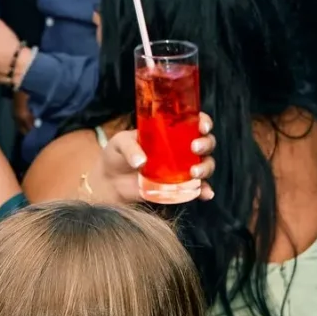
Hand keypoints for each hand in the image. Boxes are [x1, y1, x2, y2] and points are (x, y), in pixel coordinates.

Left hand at [87, 116, 214, 206]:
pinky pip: (197, 189)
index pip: (194, 122)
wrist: (110, 181)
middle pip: (206, 143)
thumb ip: (130, 148)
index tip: (202, 125)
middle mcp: (181, 148)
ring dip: (206, 167)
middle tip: (194, 148)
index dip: (204, 121)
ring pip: (206, 164)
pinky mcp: (179, 186)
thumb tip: (141, 161)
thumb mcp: (120, 143)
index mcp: (171, 131)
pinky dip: (204, 191)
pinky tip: (206, 194)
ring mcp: (182, 168)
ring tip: (194, 173)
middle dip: (206, 144)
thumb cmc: (117, 155)